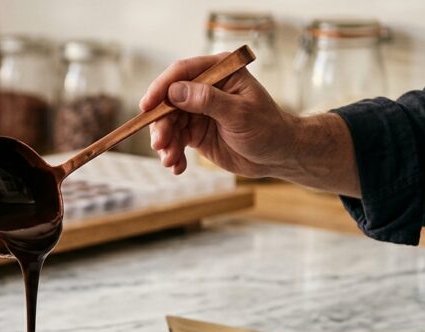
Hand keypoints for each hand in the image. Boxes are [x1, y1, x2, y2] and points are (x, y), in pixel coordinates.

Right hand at [139, 52, 359, 195]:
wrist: (278, 155)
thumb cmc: (267, 128)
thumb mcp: (239, 113)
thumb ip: (207, 100)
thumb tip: (175, 91)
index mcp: (219, 71)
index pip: (182, 72)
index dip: (161, 88)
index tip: (146, 106)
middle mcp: (205, 87)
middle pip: (169, 101)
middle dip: (161, 124)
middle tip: (160, 145)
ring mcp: (198, 110)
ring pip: (169, 123)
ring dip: (166, 143)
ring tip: (170, 161)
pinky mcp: (196, 132)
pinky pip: (176, 141)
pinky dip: (173, 155)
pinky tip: (177, 167)